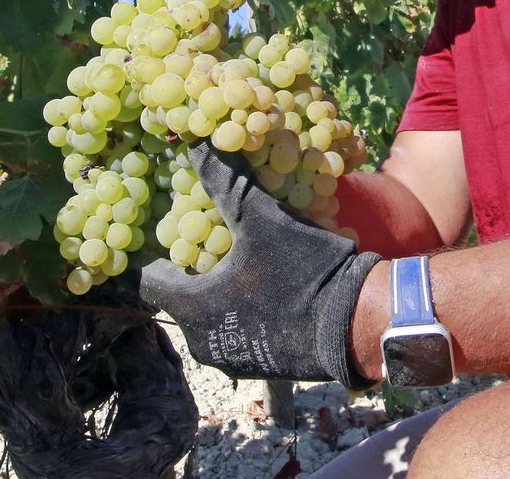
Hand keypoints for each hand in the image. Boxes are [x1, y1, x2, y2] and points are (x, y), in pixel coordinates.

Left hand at [140, 142, 381, 387]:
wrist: (358, 323)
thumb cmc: (303, 270)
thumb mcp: (262, 217)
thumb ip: (224, 181)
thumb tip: (196, 141)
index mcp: (192, 308)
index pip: (151, 279)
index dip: (162, 250)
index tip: (180, 230)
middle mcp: (203, 342)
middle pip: (183, 296)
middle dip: (197, 267)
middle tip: (220, 237)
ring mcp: (232, 359)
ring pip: (211, 315)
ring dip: (223, 288)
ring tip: (248, 258)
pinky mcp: (260, 368)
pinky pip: (239, 332)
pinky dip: (245, 309)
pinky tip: (271, 285)